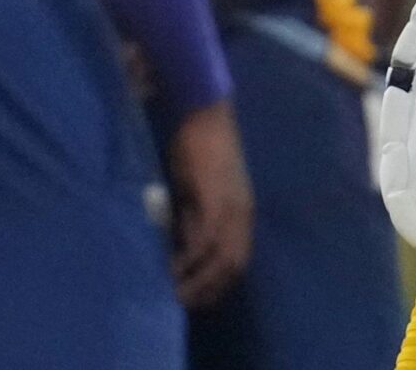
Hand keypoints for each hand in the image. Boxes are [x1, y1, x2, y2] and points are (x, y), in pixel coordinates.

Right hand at [164, 100, 253, 308]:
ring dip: (200, 280)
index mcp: (240, 211)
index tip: (198, 297)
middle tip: (184, 303)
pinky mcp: (216, 199)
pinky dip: (192, 259)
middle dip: (211, 289)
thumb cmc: (199, 145)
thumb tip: (184, 243)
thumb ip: (195, 215)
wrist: (204, 112)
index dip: (220, 281)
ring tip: (176, 293)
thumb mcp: (198, 188)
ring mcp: (232, 207)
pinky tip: (174, 269)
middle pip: (235, 265)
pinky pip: (207, 240)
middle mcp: (242, 213)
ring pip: (223, 259)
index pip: (238, 257)